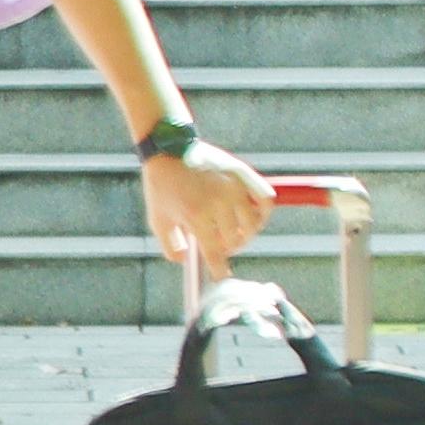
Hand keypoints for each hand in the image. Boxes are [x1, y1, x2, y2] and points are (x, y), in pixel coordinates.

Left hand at [143, 138, 273, 278]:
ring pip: (253, 225)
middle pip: (235, 240)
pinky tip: (253, 217)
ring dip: (246, 234)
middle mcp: (219, 203)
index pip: (215, 253)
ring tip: (235, 231)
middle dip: (228, 247)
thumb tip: (185, 262)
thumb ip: (170, 246)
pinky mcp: (243, 175)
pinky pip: (266, 200)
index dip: (219, 269)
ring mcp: (234, 188)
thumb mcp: (158, 219)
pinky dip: (264, 213)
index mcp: (196, 215)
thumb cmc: (161, 186)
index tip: (221, 276)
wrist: (168, 148)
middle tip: (220, 244)